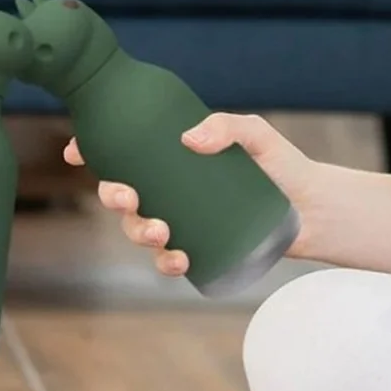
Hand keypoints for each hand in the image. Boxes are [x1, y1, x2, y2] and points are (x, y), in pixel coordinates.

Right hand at [63, 113, 320, 276]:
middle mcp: (168, 192)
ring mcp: (179, 222)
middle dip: (112, 197)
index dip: (91, 151)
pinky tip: (178, 259)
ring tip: (162, 233)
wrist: (314, 210)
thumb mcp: (256, 135)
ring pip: (138, 231)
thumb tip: (189, 139)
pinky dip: (165, 263)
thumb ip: (227, 127)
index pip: (122, 154)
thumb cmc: (281, 166)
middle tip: (126, 197)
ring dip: (138, 233)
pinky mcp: (196, 251)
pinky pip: (166, 261)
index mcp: (170, 161)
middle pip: (120, 195)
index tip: (76, 150)